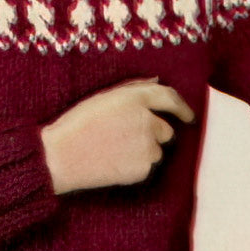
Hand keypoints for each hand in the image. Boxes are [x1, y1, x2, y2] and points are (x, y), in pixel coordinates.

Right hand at [41, 78, 194, 194]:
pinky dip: (135, 166)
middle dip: (153, 134)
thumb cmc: (77, 125)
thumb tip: (157, 82)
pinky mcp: (143, 168)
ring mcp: (147, 146)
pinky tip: (113, 162)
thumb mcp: (103, 98)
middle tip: (125, 139)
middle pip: (166, 130)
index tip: (188, 115)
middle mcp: (147, 120)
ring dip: (143, 150)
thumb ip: (133, 88)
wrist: (61, 157)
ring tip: (114, 150)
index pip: (170, 98)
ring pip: (157, 150)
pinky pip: (147, 167)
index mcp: (135, 98)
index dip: (182, 107)